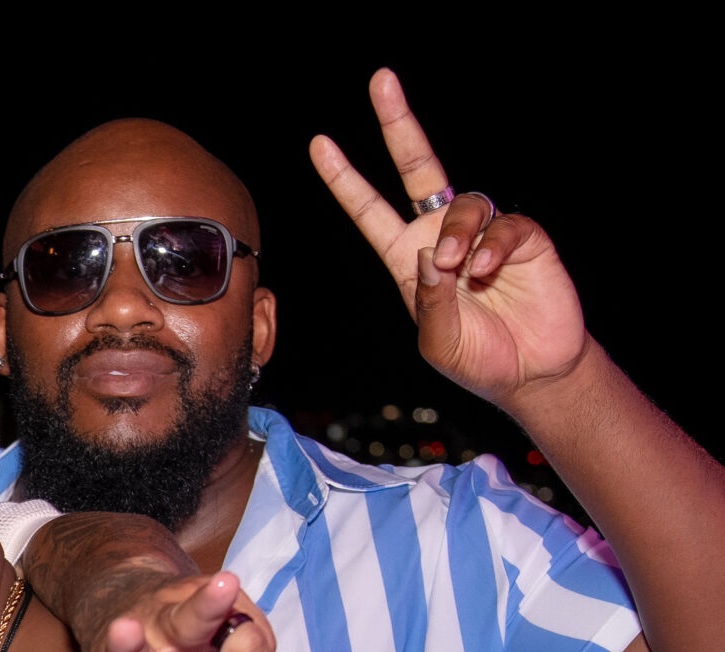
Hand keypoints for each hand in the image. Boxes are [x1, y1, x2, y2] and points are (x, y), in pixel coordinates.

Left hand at [81, 569, 273, 651]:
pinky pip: (257, 631)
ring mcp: (195, 601)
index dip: (125, 642)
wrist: (124, 608)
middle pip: (187, 613)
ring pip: (237, 618)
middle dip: (207, 604)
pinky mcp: (226, 595)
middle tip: (225, 586)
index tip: (123, 630)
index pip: (123, 649)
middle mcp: (159, 621)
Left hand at [311, 69, 588, 410]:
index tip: (319, 144)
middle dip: (398, 123)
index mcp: (408, 258)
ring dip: (458, 234)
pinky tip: (486, 272)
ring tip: (459, 268)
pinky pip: (503, 225)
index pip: (370, 209)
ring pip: (464, 203)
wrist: (531, 373)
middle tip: (380, 80)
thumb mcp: (437, 341)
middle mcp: (442, 236)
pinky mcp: (523, 237)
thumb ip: (429, 300)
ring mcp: (484, 232)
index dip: (346, 178)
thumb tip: (429, 250)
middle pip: (418, 167)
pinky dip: (491, 247)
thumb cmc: (477, 360)